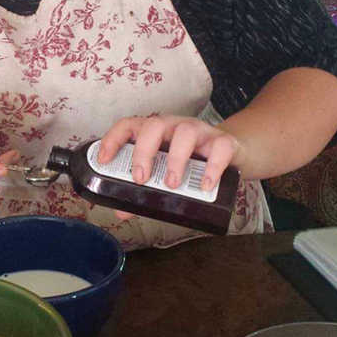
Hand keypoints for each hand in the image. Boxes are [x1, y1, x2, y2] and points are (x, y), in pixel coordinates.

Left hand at [97, 115, 242, 219]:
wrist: (232, 155)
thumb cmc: (192, 162)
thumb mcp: (166, 173)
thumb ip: (145, 191)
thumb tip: (122, 211)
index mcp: (155, 132)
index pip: (129, 125)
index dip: (113, 139)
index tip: (104, 160)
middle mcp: (174, 126)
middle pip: (154, 125)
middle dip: (143, 152)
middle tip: (140, 179)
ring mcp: (200, 132)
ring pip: (186, 133)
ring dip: (176, 160)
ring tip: (171, 184)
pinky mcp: (224, 142)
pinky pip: (219, 149)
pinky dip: (211, 168)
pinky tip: (204, 185)